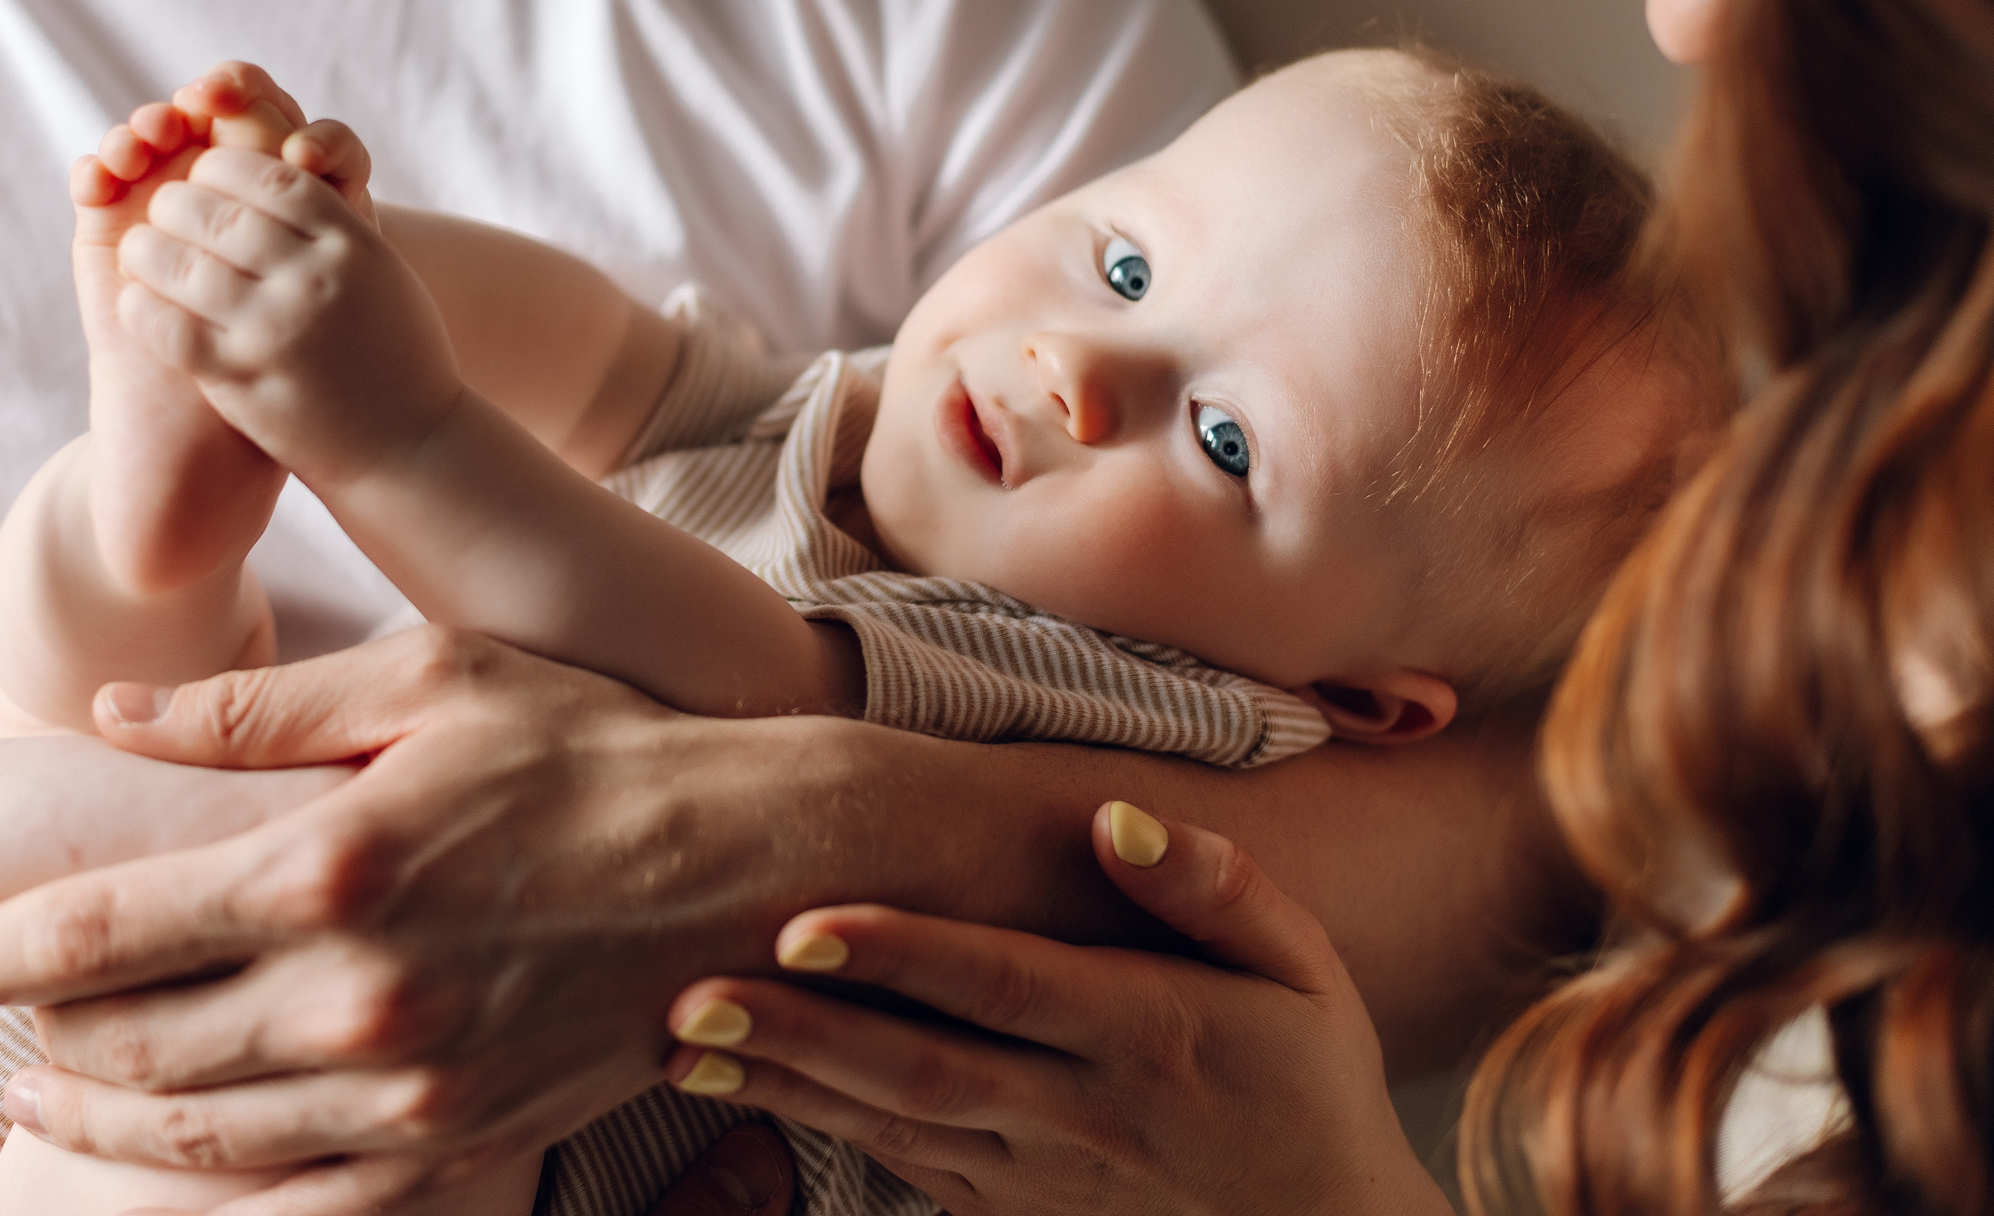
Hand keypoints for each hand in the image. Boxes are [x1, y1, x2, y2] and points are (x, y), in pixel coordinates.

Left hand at [0, 630, 850, 1201]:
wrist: (748, 870)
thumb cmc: (590, 749)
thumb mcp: (427, 681)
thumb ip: (254, 710)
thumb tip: (112, 717)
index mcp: (328, 866)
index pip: (100, 929)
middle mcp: (353, 995)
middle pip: (131, 1047)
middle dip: (31, 1037)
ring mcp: (406, 1086)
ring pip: (198, 1138)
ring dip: (99, 1122)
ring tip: (45, 1093)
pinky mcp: (458, 1139)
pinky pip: (304, 1194)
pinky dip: (218, 1187)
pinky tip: (179, 1158)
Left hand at [114, 133, 462, 488]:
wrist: (410, 450)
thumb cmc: (397, 356)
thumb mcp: (383, 274)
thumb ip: (333, 228)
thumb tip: (280, 167)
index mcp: (353, 245)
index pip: (270, 175)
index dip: (224, 167)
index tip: (205, 177)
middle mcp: (314, 279)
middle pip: (216, 211)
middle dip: (175, 202)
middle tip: (161, 210)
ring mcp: (275, 330)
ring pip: (179, 263)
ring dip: (145, 250)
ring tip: (139, 251)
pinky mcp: (241, 379)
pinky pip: (167, 327)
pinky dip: (141, 307)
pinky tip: (138, 304)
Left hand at [659, 804, 1448, 1215]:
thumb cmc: (1310, 1082)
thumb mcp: (1302, 969)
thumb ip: (1213, 886)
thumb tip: (1110, 817)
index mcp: (1148, 1032)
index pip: (1003, 986)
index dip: (901, 956)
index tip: (802, 926)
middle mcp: (1081, 1111)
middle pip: (919, 1068)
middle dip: (799, 1036)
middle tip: (690, 1000)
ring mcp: (1041, 1177)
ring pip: (894, 1128)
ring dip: (785, 1088)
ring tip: (684, 1047)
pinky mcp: (1015, 1214)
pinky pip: (909, 1170)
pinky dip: (824, 1133)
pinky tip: (749, 1095)